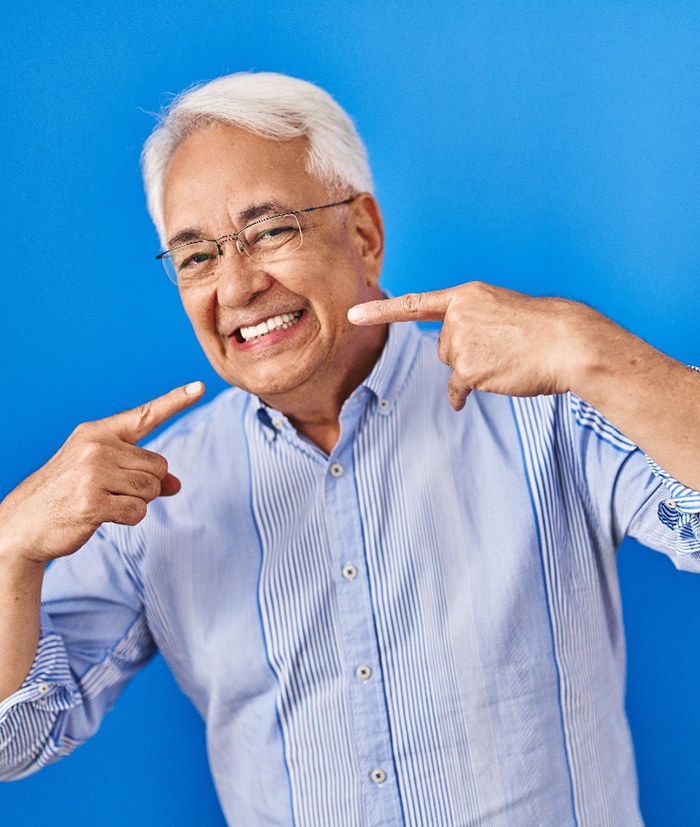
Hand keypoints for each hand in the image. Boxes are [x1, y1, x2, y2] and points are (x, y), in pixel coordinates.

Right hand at [0, 382, 204, 564]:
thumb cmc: (68, 493)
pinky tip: (102, 516)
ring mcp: (93, 474)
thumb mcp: (102, 473)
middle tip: (112, 490)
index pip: (145, 414)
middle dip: (146, 484)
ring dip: (136, 502)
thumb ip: (140, 472)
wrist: (24, 522)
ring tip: (104, 501)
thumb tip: (176, 485)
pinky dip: (128, 518)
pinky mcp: (93, 502)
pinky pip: (138, 511)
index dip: (176, 401)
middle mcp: (97, 447)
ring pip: (151, 489)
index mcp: (98, 433)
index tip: (200, 386)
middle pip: (159, 465)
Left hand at [348, 281, 596, 409]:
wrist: (568, 342)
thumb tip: (454, 363)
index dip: (382, 311)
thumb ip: (472, 323)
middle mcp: (458, 315)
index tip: (354, 315)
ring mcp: (461, 342)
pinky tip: (490, 385)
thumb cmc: (543, 330)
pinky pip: (456, 389)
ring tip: (505, 360)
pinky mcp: (467, 369)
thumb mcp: (502, 311)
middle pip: (443, 346)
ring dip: (472, 370)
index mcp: (466, 296)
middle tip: (501, 348)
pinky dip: (464, 395)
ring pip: (452, 365)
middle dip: (465, 353)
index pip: (416, 304)